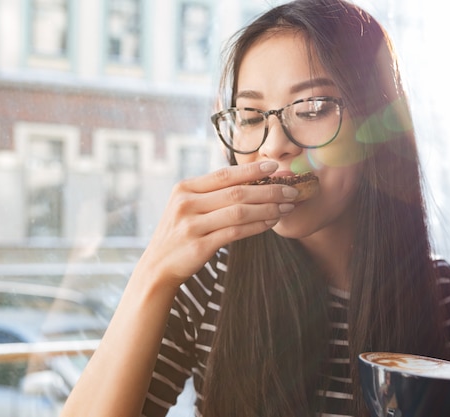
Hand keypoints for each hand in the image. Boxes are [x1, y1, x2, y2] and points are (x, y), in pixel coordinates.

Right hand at [137, 160, 298, 287]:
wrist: (158, 265)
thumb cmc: (180, 232)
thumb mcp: (186, 206)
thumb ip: (211, 193)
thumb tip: (250, 179)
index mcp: (184, 188)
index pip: (223, 174)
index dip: (251, 170)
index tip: (274, 167)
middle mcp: (186, 204)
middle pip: (236, 192)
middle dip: (268, 190)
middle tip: (291, 189)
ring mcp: (192, 225)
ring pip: (239, 212)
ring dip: (268, 208)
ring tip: (287, 206)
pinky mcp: (199, 245)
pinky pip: (236, 232)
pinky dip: (258, 225)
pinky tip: (271, 222)